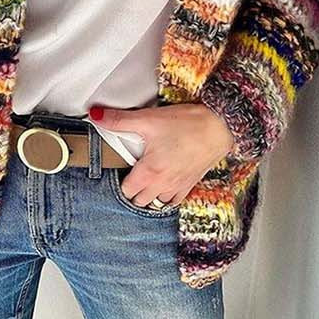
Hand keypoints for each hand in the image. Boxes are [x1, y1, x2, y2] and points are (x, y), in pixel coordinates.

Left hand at [90, 103, 234, 208]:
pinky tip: (163, 183)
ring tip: (146, 178)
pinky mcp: (191, 184)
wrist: (223, 126)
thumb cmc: (188, 124)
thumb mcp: (149, 120)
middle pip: (138, 200)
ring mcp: (178, 187)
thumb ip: (119, 120)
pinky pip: (174, 201)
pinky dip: (166, 196)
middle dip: (132, 190)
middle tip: (130, 173)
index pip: (125, 191)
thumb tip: (95, 115)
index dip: (118, 182)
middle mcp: (163, 185)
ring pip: (156, 203)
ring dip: (148, 195)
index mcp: (149, 173)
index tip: (118, 170)